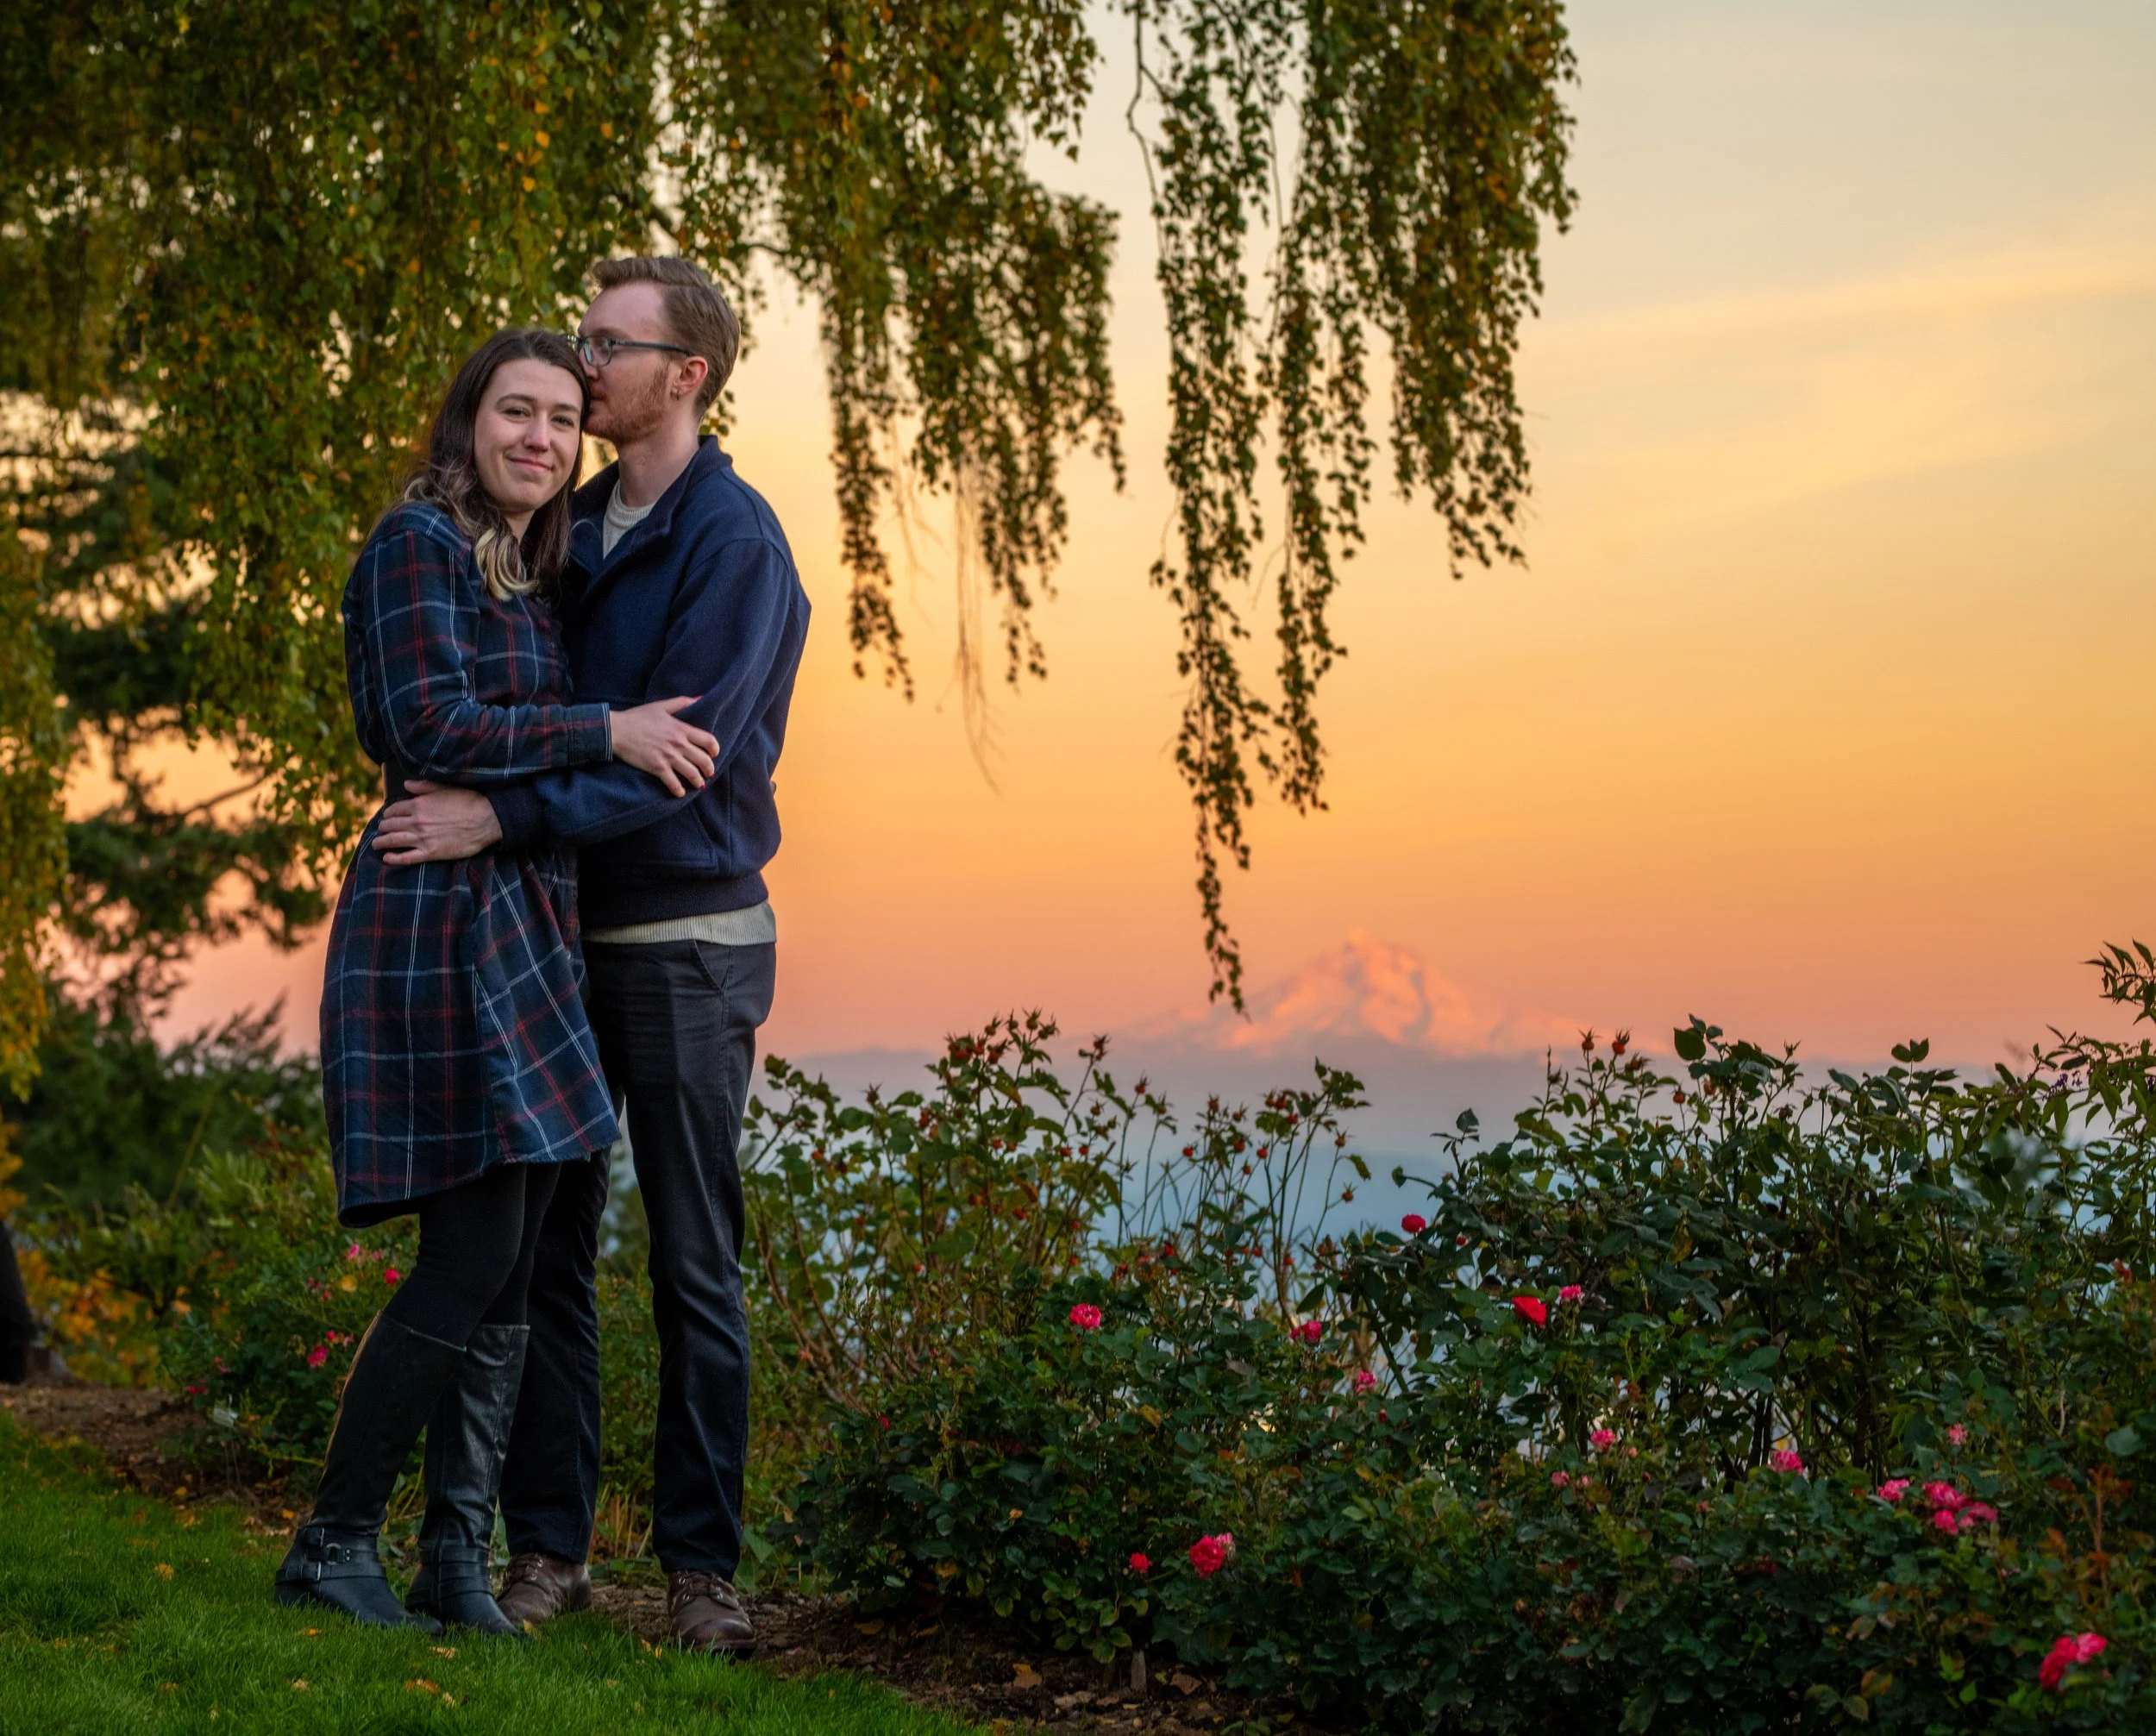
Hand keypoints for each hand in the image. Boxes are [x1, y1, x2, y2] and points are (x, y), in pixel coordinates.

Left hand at [373, 782, 504, 864]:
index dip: (387, 814)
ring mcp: (422, 838)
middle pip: (390, 826)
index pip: (393, 810)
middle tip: (380, 830)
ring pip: (393, 841)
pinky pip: (406, 857)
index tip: (387, 817)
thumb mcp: (444, 788)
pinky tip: (387, 858)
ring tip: (376, 844)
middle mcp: (416, 822)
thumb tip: (406, 784)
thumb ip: (423, 787)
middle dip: (382, 828)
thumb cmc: (468, 801)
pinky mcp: (431, 853)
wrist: (486, 820)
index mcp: (418, 805)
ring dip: (381, 842)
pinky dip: (394, 859)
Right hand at [610, 695, 719, 796]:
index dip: (715, 749)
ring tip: (699, 784)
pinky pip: (673, 783)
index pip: (708, 740)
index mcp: (681, 729)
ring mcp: (668, 757)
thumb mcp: (661, 706)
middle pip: (703, 760)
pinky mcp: (657, 767)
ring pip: (692, 774)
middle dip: (709, 769)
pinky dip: (679, 790)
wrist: (617, 730)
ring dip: (698, 781)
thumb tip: (701, 698)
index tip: (714, 754)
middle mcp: (678, 744)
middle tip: (709, 773)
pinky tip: (680, 793)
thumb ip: (682, 702)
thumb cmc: (638, 717)